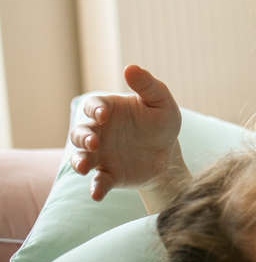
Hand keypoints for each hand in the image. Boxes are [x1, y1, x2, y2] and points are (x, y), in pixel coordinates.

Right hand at [68, 65, 182, 200]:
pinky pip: (98, 182)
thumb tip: (130, 67)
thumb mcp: (161, 101)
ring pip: (81, 157)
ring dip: (79, 161)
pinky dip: (96, 187)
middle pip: (80, 132)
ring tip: (85, 166)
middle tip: (94, 142)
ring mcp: (101, 155)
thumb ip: (147, 85)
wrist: (170, 153)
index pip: (93, 106)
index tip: (104, 115)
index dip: (94, 110)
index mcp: (109, 110)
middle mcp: (99, 132)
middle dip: (83, 137)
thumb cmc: (162, 122)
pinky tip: (97, 194)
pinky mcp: (109, 174)